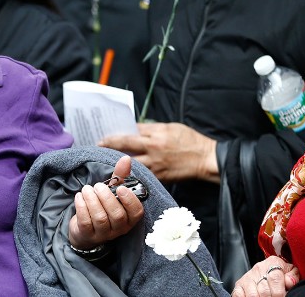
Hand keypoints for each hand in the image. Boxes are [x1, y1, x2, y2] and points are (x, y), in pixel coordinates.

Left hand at [67, 155, 144, 249]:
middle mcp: (119, 228)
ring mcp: (103, 234)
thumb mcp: (112, 192)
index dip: (130, 200)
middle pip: (117, 215)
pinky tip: (79, 197)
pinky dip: (81, 206)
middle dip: (106, 197)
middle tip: (98, 186)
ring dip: (92, 200)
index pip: (136, 212)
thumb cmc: (103, 207)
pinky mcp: (88, 235)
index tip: (120, 188)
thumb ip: (120, 176)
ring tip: (86, 189)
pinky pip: (85, 222)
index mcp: (129, 217)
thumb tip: (126, 158)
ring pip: (100, 218)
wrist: (85, 229)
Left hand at [98, 122, 217, 182]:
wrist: (207, 159)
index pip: (128, 134)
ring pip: (129, 165)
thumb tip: (133, 128)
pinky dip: (131, 176)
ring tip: (105, 164)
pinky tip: (122, 177)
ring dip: (116, 165)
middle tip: (97, 148)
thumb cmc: (190, 140)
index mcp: (155, 136)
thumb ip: (150, 128)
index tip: (102, 138)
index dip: (113, 137)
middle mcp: (152, 150)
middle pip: (124, 148)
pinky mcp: (160, 177)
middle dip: (109, 147)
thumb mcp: (170, 127)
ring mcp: (156, 166)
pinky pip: (142, 176)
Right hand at [231, 256, 299, 296]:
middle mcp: (259, 268)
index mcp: (273, 263)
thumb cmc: (282, 274)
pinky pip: (239, 295)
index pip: (274, 279)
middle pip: (264, 290)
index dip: (279, 292)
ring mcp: (248, 277)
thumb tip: (289, 282)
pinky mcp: (239, 284)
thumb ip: (293, 276)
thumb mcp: (290, 271)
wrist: (270, 269)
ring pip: (253, 295)